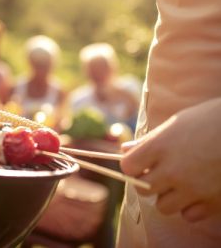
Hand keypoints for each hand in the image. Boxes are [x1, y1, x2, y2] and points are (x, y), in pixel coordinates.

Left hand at [120, 98, 220, 221]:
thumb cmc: (208, 120)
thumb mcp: (175, 124)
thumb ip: (149, 140)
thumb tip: (125, 149)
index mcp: (160, 146)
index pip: (128, 167)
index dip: (131, 165)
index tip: (138, 162)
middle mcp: (172, 170)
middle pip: (142, 188)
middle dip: (146, 180)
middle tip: (159, 171)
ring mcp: (192, 189)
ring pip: (163, 206)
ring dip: (167, 195)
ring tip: (179, 181)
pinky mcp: (212, 203)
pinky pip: (188, 215)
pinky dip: (189, 206)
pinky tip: (196, 191)